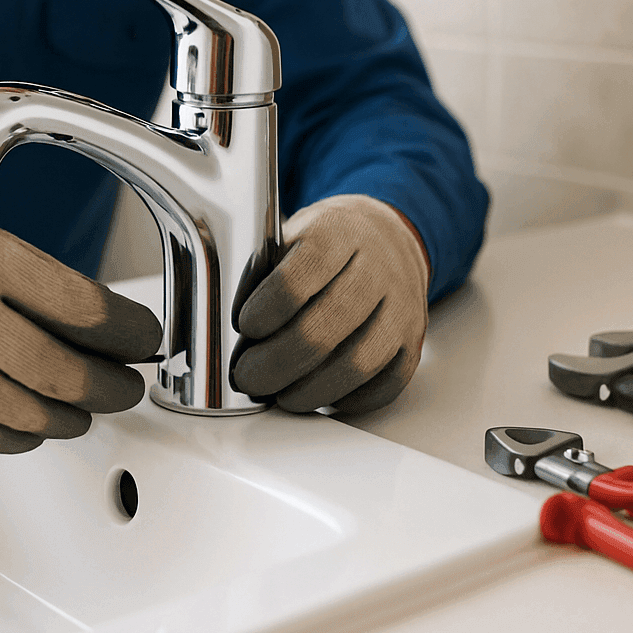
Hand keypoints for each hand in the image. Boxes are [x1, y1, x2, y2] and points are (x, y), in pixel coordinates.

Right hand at [0, 203, 161, 453]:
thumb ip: (44, 287)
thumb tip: (119, 337)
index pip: (82, 307)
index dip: (128, 334)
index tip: (146, 343)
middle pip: (58, 370)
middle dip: (109, 387)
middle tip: (125, 389)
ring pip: (25, 414)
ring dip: (68, 420)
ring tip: (80, 412)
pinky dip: (18, 439)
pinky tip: (32, 426)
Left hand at [233, 194, 428, 413]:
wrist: (388, 238)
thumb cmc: (326, 243)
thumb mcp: (292, 235)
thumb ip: (261, 269)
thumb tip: (219, 314)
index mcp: (340, 233)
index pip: (303, 273)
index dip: (268, 307)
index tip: (243, 325)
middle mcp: (379, 269)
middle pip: (328, 326)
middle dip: (278, 361)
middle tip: (247, 376)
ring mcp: (403, 308)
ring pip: (359, 362)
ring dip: (310, 390)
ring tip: (278, 395)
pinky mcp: (414, 343)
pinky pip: (385, 384)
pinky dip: (347, 399)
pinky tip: (318, 396)